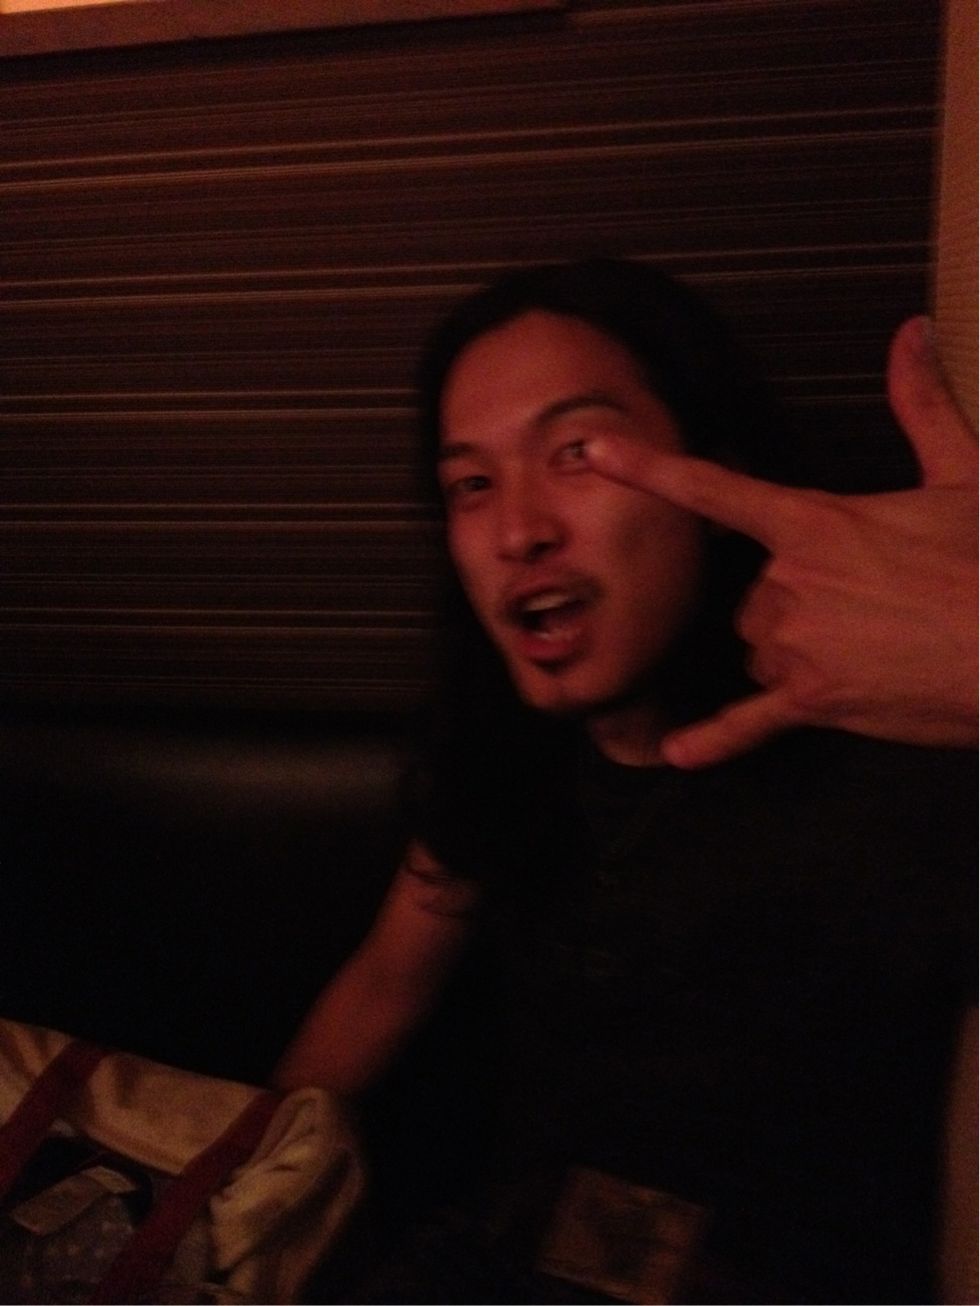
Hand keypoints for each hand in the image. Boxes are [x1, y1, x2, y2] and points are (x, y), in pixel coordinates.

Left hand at [586, 316, 977, 766]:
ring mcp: (794, 645)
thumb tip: (912, 332)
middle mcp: (787, 582)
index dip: (649, 468)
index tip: (595, 452)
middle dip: (790, 601)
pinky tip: (676, 754)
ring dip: (791, 651)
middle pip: (750, 594)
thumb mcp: (961, 473)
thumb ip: (919, 402)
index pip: (714, 490)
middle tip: (863, 606)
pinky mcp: (812, 702)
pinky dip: (715, 741)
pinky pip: (747, 724)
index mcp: (812, 523)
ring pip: (757, 648)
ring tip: (865, 647)